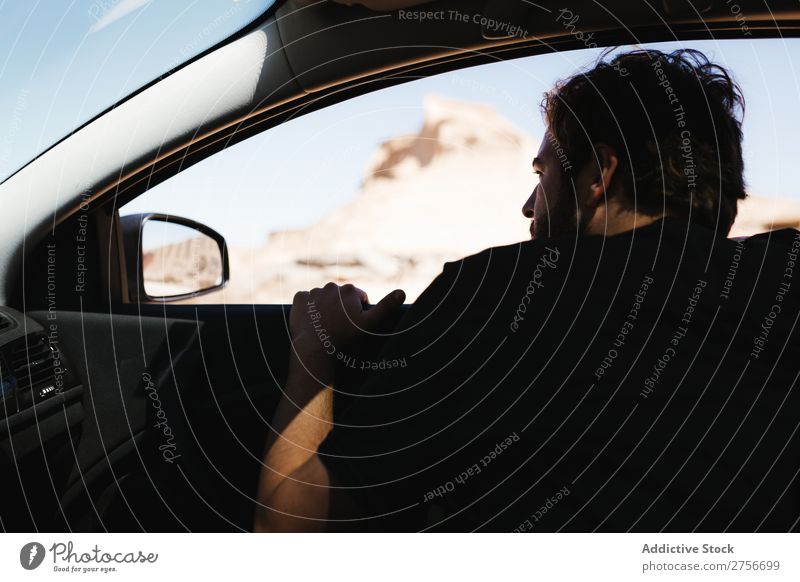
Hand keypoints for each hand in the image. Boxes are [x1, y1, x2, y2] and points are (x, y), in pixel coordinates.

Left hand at [289, 283, 404, 379]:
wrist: (315, 349)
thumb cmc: (345, 339)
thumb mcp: (370, 324)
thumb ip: (387, 306)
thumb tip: (402, 292)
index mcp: (349, 290)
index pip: (358, 298)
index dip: (358, 312)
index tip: (352, 326)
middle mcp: (331, 286)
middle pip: (340, 297)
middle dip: (341, 308)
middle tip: (339, 328)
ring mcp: (314, 292)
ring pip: (323, 298)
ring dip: (324, 308)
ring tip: (325, 326)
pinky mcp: (299, 299)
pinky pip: (305, 300)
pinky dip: (308, 308)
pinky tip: (311, 321)